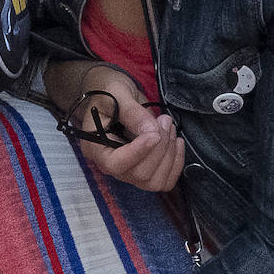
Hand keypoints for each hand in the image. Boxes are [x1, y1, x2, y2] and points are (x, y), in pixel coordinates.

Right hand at [61, 63, 185, 192]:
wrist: (113, 95)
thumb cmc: (109, 91)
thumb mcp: (117, 92)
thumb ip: (132, 112)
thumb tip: (153, 131)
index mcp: (96, 147)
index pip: (116, 164)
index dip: (139, 152)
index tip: (155, 133)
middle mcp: (110, 166)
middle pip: (139, 174)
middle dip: (159, 148)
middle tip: (165, 120)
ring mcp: (128, 172)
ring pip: (154, 182)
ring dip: (169, 155)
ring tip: (170, 128)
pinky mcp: (144, 171)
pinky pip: (164, 182)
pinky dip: (176, 163)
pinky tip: (178, 142)